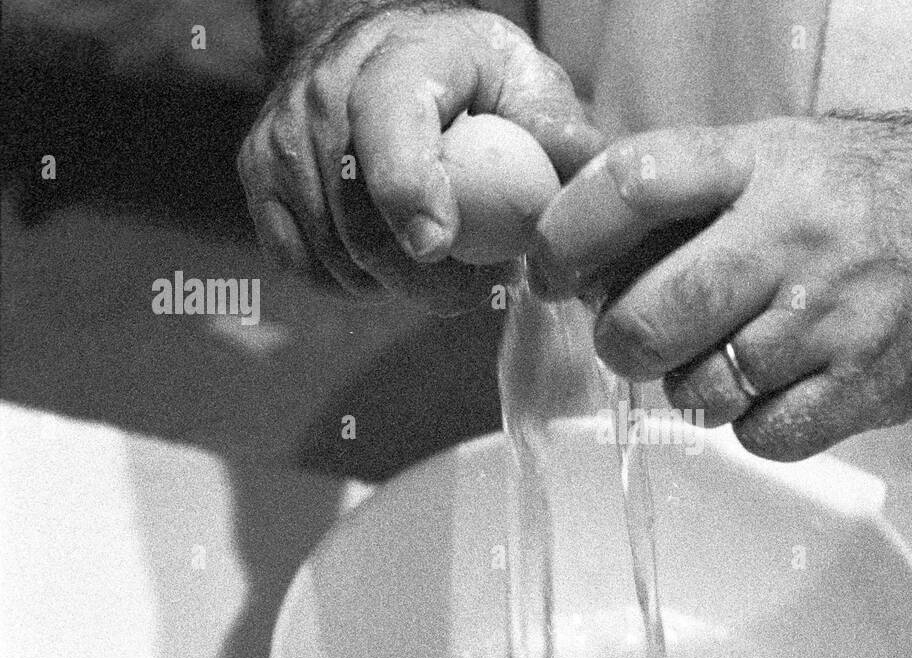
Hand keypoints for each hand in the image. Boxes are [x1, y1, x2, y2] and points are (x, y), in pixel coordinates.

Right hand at [238, 4, 601, 297]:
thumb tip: (590, 170)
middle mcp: (324, 91)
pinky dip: (352, 285)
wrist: (380, 51)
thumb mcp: (524, 80)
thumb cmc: (468, 76)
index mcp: (399, 58)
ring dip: (394, 286)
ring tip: (446, 272)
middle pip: (360, 215)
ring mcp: (283, 135)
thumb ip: (556, 127)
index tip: (438, 244)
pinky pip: (302, 263)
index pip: (387, 124)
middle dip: (423, 275)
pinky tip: (391, 271)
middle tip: (478, 291)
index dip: (408, 188)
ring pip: (333, 251)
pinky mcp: (259, 174)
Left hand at [528, 117, 911, 459]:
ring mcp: (833, 314)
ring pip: (699, 389)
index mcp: (761, 164)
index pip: (631, 183)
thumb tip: (586, 248)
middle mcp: (792, 234)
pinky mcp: (870, 383)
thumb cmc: (892, 195)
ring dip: (697, 388)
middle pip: (646, 316)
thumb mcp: (792, 156)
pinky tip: (788, 390)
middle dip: (621, 343)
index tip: (547, 271)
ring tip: (739, 358)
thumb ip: (698, 196)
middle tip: (638, 340)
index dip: (565, 235)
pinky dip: (758, 426)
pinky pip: (762, 435)